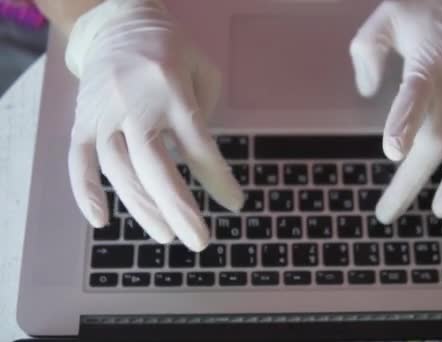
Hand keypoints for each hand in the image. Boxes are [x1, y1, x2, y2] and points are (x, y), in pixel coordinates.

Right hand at [66, 0, 243, 250]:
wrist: (120, 25)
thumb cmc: (173, 53)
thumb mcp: (205, 70)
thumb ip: (207, 115)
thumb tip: (197, 165)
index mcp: (173, 91)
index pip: (200, 147)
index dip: (219, 181)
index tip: (235, 205)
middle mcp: (137, 105)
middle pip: (155, 166)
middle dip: (179, 209)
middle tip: (200, 242)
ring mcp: (105, 113)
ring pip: (119, 170)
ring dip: (143, 209)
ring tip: (168, 235)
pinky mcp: (82, 120)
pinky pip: (79, 160)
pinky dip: (85, 192)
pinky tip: (101, 221)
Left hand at [350, 0, 441, 222]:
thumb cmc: (432, 14)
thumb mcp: (390, 17)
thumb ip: (368, 48)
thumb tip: (366, 90)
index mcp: (427, 67)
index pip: (414, 97)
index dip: (403, 122)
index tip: (392, 152)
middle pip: (436, 140)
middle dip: (410, 180)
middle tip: (387, 212)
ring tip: (439, 210)